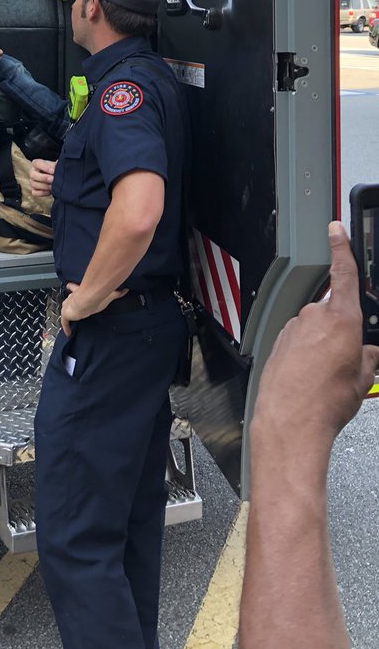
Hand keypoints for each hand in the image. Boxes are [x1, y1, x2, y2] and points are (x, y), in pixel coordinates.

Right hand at [29, 158, 56, 196]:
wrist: (57, 179)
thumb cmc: (56, 170)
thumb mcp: (56, 166)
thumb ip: (57, 166)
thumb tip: (58, 165)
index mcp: (37, 164)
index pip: (37, 163)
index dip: (44, 167)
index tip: (53, 171)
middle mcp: (33, 172)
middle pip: (33, 175)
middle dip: (43, 178)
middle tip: (53, 179)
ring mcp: (32, 182)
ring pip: (34, 184)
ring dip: (45, 186)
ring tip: (53, 186)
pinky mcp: (34, 190)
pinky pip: (35, 193)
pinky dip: (43, 193)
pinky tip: (50, 191)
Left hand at [60, 281, 127, 334]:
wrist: (87, 298)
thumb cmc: (96, 295)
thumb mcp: (108, 294)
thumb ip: (117, 293)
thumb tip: (125, 290)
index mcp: (80, 291)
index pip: (74, 288)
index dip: (72, 288)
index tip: (70, 287)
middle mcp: (72, 297)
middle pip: (67, 300)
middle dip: (68, 303)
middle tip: (70, 308)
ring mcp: (68, 306)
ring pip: (65, 310)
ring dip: (67, 315)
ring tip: (68, 322)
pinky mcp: (66, 314)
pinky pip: (65, 323)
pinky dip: (66, 328)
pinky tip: (68, 334)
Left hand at [251, 222, 378, 456]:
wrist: (290, 419)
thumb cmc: (326, 400)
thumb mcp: (364, 378)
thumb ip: (370, 356)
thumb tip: (370, 352)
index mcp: (342, 318)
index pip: (344, 272)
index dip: (341, 247)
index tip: (336, 229)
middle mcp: (314, 316)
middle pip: (334, 313)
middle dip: (342, 332)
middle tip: (347, 361)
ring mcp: (293, 327)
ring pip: (315, 330)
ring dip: (322, 346)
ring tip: (326, 377)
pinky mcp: (279, 340)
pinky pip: (299, 341)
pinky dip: (306, 354)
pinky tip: (310, 377)